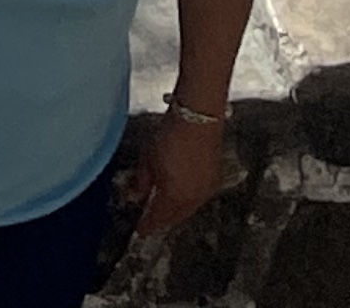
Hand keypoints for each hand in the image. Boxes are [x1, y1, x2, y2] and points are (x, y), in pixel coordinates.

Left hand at [125, 103, 227, 240]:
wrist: (198, 119)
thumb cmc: (170, 136)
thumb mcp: (148, 158)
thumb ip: (142, 181)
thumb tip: (135, 195)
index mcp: (174, 198)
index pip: (159, 219)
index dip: (148, 225)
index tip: (141, 230)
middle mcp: (193, 200)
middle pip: (175, 217)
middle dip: (163, 219)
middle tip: (152, 220)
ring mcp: (206, 191)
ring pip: (188, 209)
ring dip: (175, 210)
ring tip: (164, 207)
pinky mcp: (214, 180)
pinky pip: (198, 198)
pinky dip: (187, 200)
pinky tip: (180, 193)